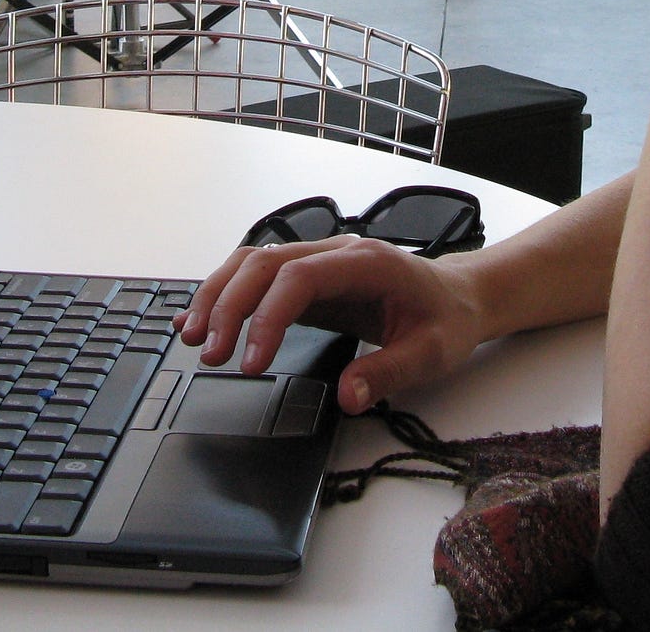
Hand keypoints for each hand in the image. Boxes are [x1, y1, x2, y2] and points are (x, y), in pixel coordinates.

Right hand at [176, 236, 488, 413]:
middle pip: (264, 264)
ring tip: (191, 337)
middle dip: (229, 306)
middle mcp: (335, 252)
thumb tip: (348, 396)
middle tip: (209, 354)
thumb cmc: (445, 319)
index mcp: (366, 263)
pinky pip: (258, 277)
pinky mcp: (307, 278)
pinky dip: (226, 294)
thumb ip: (389, 372)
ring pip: (252, 263)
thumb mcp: (432, 352)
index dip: (267, 317)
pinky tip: (203, 318)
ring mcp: (318, 260)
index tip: (252, 363)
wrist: (457, 296)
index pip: (299, 278)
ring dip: (218, 296)